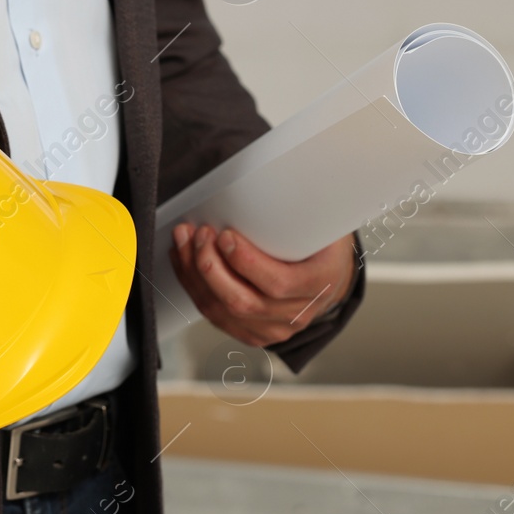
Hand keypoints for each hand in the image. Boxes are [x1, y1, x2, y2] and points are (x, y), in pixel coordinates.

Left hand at [170, 225, 355, 347]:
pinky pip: (214, 316)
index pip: (279, 284)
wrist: (329, 278)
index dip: (246, 262)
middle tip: (199, 234)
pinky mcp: (252, 332)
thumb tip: (267, 181)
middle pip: (242, 302)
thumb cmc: (322, 244)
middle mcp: (296, 315)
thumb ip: (301, 210)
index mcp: (320, 284)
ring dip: (194, 274)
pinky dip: (193, 287)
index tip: (225, 235)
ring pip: (221, 311)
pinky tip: (184, 262)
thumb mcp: (323, 224)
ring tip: (184, 241)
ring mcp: (273, 328)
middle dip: (210, 266)